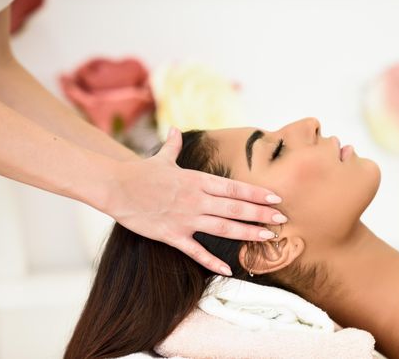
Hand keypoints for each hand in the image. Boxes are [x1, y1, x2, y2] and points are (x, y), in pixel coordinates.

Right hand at [103, 127, 286, 275]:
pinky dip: (212, 260)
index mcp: (196, 180)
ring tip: (268, 238)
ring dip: (247, 233)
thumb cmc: (140, 172)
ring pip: (222, 228)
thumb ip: (173, 146)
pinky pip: (195, 251)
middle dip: (260, 214)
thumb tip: (175, 129)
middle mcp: (195, 199)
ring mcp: (184, 218)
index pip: (233, 187)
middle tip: (282, 220)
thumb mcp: (161, 157)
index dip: (256, 193)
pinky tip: (229, 269)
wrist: (116, 186)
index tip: (275, 198)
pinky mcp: (171, 235)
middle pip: (235, 208)